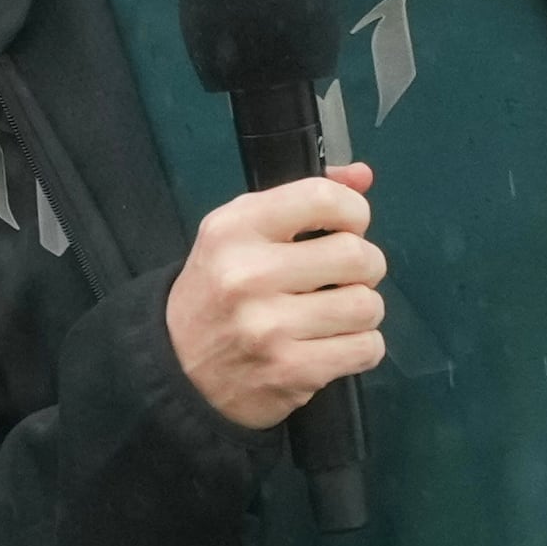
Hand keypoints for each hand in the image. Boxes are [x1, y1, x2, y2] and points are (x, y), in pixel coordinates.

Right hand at [164, 162, 385, 429]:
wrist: (178, 365)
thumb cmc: (219, 289)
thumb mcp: (241, 232)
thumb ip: (302, 199)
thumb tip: (363, 175)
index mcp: (234, 229)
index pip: (323, 199)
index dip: (354, 211)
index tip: (348, 227)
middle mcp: (248, 274)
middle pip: (357, 255)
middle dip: (366, 266)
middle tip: (347, 277)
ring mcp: (269, 327)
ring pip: (367, 306)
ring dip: (363, 310)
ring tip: (336, 313)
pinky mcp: (290, 371)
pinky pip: (367, 348)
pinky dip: (361, 346)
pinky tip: (334, 344)